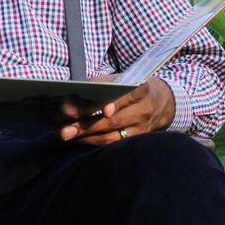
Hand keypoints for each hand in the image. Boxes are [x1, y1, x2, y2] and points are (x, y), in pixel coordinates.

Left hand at [57, 75, 174, 145]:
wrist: (160, 101)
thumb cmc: (130, 87)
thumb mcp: (119, 79)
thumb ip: (99, 85)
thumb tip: (72, 95)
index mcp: (140, 89)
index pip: (125, 97)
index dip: (113, 104)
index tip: (102, 110)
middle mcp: (144, 110)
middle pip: (113, 121)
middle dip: (86, 126)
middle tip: (64, 129)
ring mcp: (142, 128)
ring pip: (111, 137)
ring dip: (86, 138)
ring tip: (67, 135)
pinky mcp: (137, 141)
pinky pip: (113, 145)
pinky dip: (93, 143)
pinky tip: (79, 140)